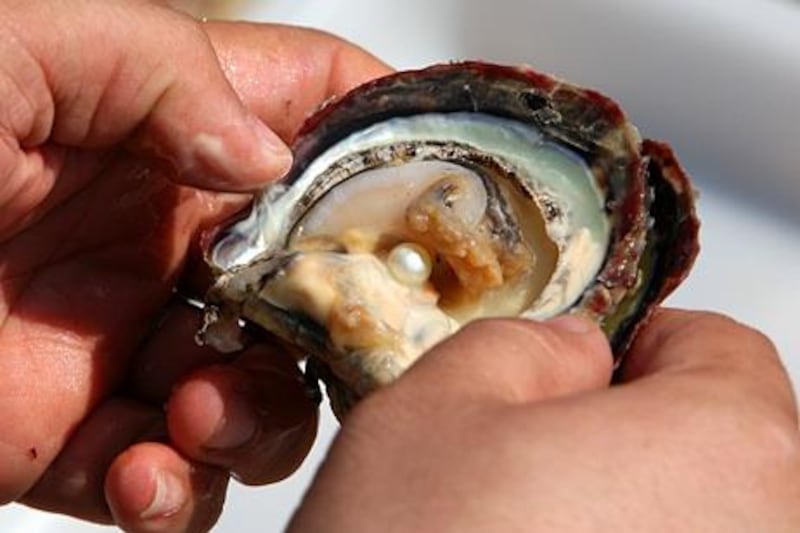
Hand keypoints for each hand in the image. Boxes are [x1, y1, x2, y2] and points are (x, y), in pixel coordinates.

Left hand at [0, 1, 388, 530]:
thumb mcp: (10, 50)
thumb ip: (154, 69)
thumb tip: (264, 156)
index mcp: (171, 134)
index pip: (318, 113)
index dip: (388, 136)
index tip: (434, 187)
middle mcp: (177, 239)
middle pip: (323, 277)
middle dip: (338, 321)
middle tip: (318, 341)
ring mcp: (141, 340)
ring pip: (268, 391)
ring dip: (257, 419)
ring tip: (195, 418)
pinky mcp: (91, 433)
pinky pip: (179, 479)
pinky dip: (179, 495)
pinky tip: (142, 478)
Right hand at [290, 309, 799, 531]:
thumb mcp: (439, 407)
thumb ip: (524, 346)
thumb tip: (573, 352)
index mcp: (726, 450)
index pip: (722, 353)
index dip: (640, 346)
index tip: (583, 368)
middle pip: (717, 451)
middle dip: (628, 437)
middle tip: (529, 458)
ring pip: (692, 524)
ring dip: (621, 517)